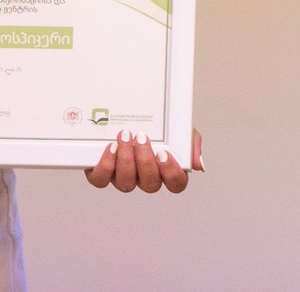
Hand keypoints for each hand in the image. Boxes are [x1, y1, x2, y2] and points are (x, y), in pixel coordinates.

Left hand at [84, 129, 202, 193]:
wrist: (123, 114)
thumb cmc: (156, 126)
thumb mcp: (178, 128)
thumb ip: (190, 143)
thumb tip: (197, 165)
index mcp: (166, 170)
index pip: (176, 184)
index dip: (171, 173)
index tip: (165, 153)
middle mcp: (145, 178)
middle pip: (150, 184)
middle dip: (146, 161)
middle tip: (142, 138)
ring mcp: (124, 177)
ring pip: (126, 183)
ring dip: (126, 160)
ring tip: (125, 137)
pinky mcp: (103, 173)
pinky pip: (102, 180)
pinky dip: (106, 165)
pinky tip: (110, 147)